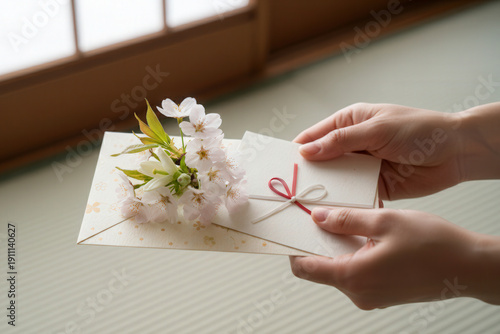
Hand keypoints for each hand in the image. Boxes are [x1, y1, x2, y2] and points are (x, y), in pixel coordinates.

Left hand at [290, 207, 499, 308]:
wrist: (469, 268)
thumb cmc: (434, 246)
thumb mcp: (384, 221)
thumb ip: (346, 219)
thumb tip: (319, 217)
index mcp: (353, 276)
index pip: (304, 268)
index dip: (293, 248)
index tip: (292, 230)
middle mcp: (358, 293)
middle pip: (321, 267)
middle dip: (318, 243)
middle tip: (321, 217)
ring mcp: (371, 296)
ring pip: (340, 269)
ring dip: (339, 247)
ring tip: (348, 222)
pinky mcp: (382, 293)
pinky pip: (357, 274)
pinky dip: (354, 255)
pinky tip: (366, 236)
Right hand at [294, 103, 464, 199]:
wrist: (455, 153)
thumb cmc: (418, 130)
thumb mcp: (376, 129)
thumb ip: (341, 141)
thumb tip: (307, 150)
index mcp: (349, 123)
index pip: (315, 136)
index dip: (297, 150)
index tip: (280, 166)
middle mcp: (352, 145)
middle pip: (321, 160)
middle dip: (308, 174)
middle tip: (290, 190)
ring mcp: (362, 166)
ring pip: (335, 180)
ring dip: (325, 190)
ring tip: (305, 205)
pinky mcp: (373, 186)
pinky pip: (353, 195)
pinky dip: (344, 202)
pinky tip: (332, 211)